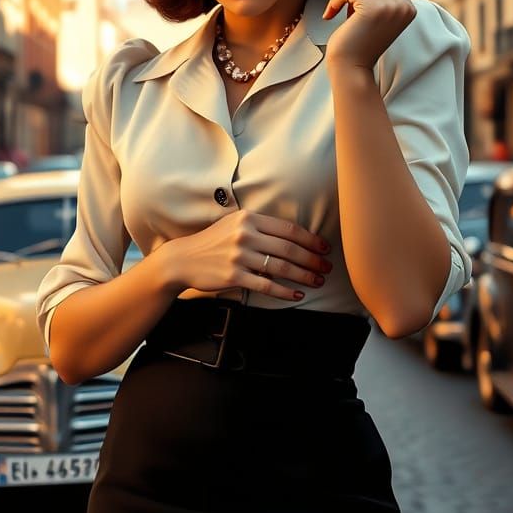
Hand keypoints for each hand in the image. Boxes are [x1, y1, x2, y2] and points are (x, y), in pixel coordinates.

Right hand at [159, 210, 332, 301]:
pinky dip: (285, 292)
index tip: (325, 247)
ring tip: (318, 281)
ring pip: (282, 267)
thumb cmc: (213, 241)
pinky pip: (267, 286)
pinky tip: (297, 295)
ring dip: (304, 276)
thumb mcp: (235, 224)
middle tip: (327, 267)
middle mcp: (246, 234)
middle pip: (289, 248)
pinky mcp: (234, 276)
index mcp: (249, 218)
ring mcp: (240, 256)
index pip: (288, 229)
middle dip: (313, 259)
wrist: (184, 258)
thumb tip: (293, 238)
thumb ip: (260, 226)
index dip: (311, 239)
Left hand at [322, 0, 415, 69]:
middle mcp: (404, 4)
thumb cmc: (354, 43)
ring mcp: (392, 6)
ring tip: (334, 11)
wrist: (349, 70)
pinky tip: (330, 15)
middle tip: (337, 2)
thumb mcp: (369, 13)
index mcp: (406, 5)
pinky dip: (335, 0)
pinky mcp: (376, 9)